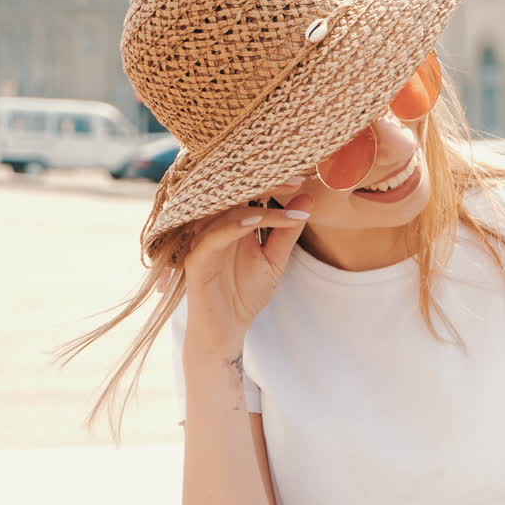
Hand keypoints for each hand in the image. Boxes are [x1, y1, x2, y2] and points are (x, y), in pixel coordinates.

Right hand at [182, 179, 312, 355]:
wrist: (227, 330)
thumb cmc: (246, 293)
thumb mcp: (275, 260)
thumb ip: (287, 231)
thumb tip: (308, 198)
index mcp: (232, 222)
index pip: (250, 191)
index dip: (275, 180)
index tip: (305, 175)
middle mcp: (215, 225)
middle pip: (236, 193)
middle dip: (266, 182)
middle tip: (296, 177)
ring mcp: (203, 241)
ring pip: (225, 210)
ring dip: (257, 202)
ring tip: (286, 193)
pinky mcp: (196, 260)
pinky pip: (213, 237)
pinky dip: (234, 226)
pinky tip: (256, 219)